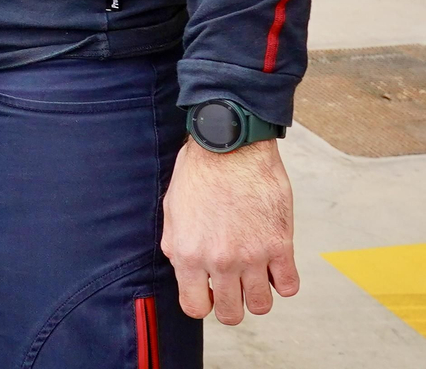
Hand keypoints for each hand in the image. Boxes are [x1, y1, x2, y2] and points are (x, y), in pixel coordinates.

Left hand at [161, 138, 298, 324]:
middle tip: (232, 288)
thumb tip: (184, 270)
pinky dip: (282, 282)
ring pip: (261, 305)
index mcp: (189, 254)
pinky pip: (289, 286)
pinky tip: (273, 266)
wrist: (231, 148)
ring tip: (253, 277)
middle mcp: (221, 261)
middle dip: (230, 305)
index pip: (195, 307)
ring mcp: (253, 256)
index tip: (207, 294)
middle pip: (231, 313)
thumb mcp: (172, 212)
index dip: (201, 303)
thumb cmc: (200, 174)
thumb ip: (177, 246)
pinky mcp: (281, 245)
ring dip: (257, 295)